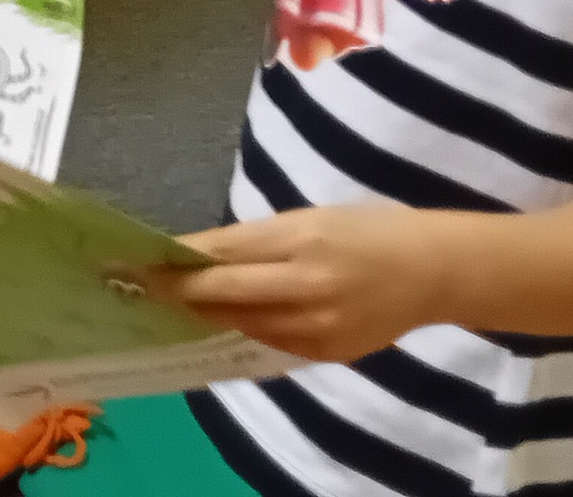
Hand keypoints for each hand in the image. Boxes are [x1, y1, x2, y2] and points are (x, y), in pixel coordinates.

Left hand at [169, 207, 453, 363]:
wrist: (434, 272)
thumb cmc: (368, 230)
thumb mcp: (311, 218)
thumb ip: (256, 239)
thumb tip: (198, 255)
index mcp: (303, 240)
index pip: (223, 253)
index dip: (177, 260)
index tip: (137, 260)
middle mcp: (308, 285)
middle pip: (223, 292)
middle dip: (177, 290)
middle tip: (141, 286)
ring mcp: (317, 326)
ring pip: (240, 322)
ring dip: (205, 312)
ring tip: (174, 302)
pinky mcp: (325, 353)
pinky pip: (268, 341)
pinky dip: (243, 327)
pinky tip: (223, 318)